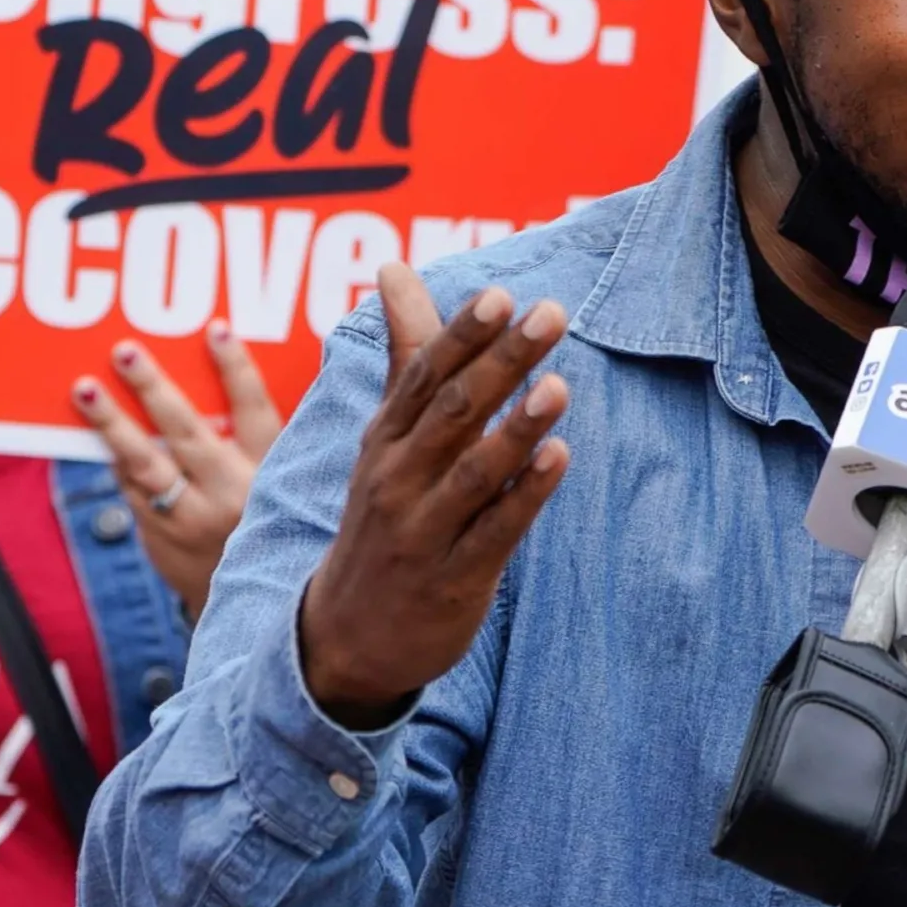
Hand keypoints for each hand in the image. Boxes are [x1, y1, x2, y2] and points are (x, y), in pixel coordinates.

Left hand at [72, 322, 285, 619]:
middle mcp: (233, 493)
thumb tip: (231, 372)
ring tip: (84, 388)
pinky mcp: (161, 536)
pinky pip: (131, 489)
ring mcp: (193, 518)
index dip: (235, 369)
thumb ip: (269, 435)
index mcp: (274, 471)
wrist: (256, 599)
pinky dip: (115, 458)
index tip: (215, 330)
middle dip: (153, 388)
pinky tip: (96, 430)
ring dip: (111, 423)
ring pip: (145, 463)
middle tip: (124, 351)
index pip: (254, 409)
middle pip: (187, 432)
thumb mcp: (289, 479)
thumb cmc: (270, 516)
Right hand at [297, 263, 571, 730]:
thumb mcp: (385, 437)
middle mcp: (397, 479)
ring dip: (517, 428)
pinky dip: (526, 495)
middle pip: (452, 412)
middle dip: (501, 362)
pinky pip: (494, 532)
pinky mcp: (454, 579)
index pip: (422, 377)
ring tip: (559, 385)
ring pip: (473, 472)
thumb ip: (406, 355)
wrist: (346, 638)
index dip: (461, 336)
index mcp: (385, 439)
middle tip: (549, 315)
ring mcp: (423, 531)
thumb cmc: (383, 516)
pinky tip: (559, 458)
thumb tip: (395, 268)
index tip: (500, 294)